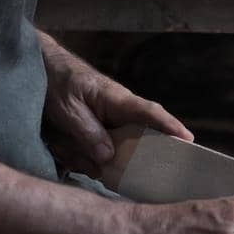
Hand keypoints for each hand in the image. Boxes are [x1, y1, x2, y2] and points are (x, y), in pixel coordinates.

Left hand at [41, 37, 191, 174]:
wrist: (45, 68)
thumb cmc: (59, 82)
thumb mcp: (68, 109)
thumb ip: (88, 132)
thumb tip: (109, 158)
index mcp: (118, 100)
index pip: (150, 113)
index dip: (170, 126)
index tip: (188, 140)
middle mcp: (119, 112)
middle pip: (132, 141)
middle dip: (115, 157)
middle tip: (96, 165)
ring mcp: (109, 122)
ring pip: (108, 150)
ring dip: (83, 154)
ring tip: (61, 143)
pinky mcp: (96, 130)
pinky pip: (93, 151)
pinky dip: (76, 154)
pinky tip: (60, 146)